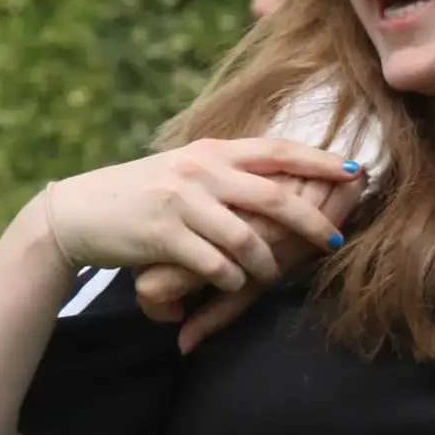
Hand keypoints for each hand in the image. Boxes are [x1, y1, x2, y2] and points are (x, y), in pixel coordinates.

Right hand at [32, 139, 357, 292]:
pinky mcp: (162, 235)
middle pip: (275, 196)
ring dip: (266, 264)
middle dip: (312, 221)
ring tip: (269, 277)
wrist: (78, 212)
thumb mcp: (186, 170)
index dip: (320, 160)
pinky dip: (231, 279)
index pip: (278, 150)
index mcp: (211, 151)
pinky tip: (232, 285)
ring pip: (248, 238)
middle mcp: (200, 171)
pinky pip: (215, 265)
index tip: (356, 170)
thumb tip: (283, 176)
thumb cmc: (141, 194)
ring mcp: (181, 202)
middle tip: (334, 241)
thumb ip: (228, 171)